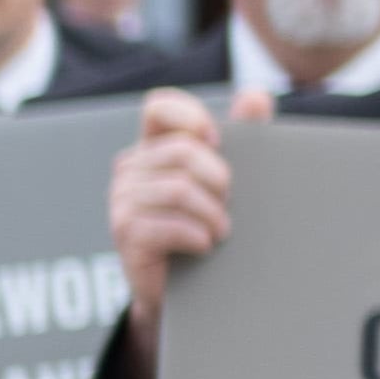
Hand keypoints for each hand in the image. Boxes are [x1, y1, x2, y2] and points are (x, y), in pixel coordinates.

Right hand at [109, 86, 243, 330]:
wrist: (192, 284)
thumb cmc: (211, 221)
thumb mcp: (228, 178)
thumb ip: (245, 134)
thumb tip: (257, 94)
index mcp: (155, 146)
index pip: (159, 106)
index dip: (190, 115)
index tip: (218, 141)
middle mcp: (132, 167)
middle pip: (183, 151)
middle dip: (219, 179)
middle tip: (229, 204)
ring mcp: (123, 199)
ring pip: (178, 189)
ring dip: (213, 213)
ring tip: (222, 231)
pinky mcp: (125, 231)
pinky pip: (167, 224)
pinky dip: (197, 236)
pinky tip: (205, 245)